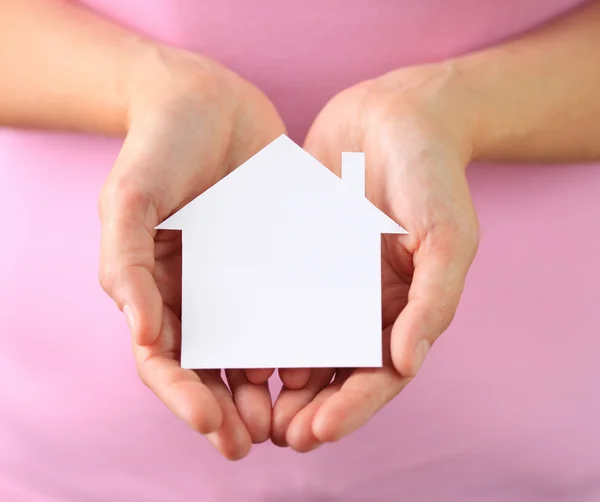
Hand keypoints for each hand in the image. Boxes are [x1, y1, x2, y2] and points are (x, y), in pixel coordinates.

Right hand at [98, 45, 284, 459]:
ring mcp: (239, 279)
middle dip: (233, 410)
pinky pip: (291, 304)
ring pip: (255, 346)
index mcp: (157, 290)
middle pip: (212, 368)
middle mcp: (199, 293)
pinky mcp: (277, 258)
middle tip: (261, 440)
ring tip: (296, 417)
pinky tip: (324, 359)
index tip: (218, 428)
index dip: (186, 400)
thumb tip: (146, 338)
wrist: (205, 99)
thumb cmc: (157, 148)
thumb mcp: (129, 199)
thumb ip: (127, 265)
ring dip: (272, 388)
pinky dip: (303, 337)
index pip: (166, 363)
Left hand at [271, 64, 479, 450]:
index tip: (317, 431)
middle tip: (279, 436)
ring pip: (304, 341)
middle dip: (311, 407)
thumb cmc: (432, 174)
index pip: (381, 374)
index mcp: (406, 308)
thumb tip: (408, 364)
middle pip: (338, 370)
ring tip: (251, 406)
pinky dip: (261, 324)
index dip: (352, 408)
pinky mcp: (299, 252)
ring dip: (280, 379)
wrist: (394, 114)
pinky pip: (278, 294)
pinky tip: (236, 344)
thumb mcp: (448, 234)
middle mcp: (366, 302)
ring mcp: (330, 279)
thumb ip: (433, 299)